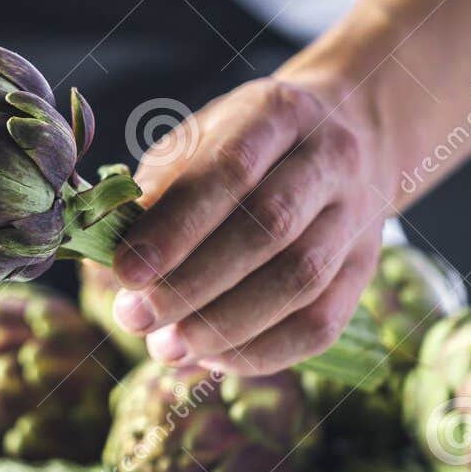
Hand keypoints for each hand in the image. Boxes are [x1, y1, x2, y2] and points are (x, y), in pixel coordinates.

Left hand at [109, 76, 388, 374]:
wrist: (345, 136)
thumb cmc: (244, 147)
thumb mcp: (198, 143)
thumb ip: (156, 191)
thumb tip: (106, 258)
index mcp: (278, 113)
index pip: (231, 170)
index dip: (176, 228)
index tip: (125, 272)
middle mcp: (330, 159)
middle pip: (270, 228)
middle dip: (193, 284)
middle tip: (135, 317)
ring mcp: (357, 216)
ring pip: (299, 280)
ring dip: (224, 325)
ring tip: (166, 347)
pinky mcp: (365, 269)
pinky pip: (321, 324)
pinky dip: (262, 351)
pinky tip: (212, 358)